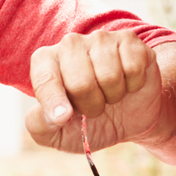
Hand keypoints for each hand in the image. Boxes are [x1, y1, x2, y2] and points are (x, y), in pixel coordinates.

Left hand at [26, 31, 163, 151]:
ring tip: (110, 94)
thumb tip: (56, 116)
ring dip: (113, 96)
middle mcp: (71, 44)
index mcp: (46, 61)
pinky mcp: (129, 41)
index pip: (44, 78)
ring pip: (110, 77)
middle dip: (91, 106)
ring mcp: (101, 40)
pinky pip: (133, 69)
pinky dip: (133, 86)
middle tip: (94, 106)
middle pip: (81, 83)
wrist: (128, 120)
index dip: (54, 101)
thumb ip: (42, 127)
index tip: (64, 118)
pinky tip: (127, 83)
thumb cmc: (87, 123)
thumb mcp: (58, 135)